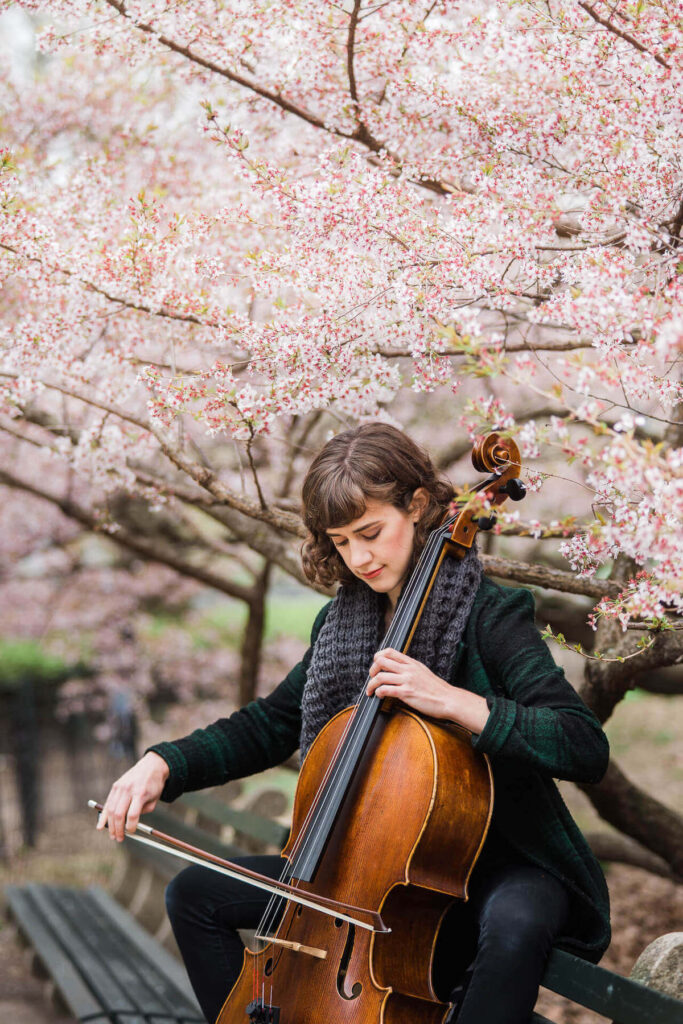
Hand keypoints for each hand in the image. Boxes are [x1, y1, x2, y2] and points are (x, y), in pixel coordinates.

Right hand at [96, 751, 169, 841]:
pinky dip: (103, 816)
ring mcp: (120, 787)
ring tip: (113, 836)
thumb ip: (143, 811)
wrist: (152, 765)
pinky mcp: (115, 786)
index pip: (132, 814)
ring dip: (110, 825)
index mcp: (141, 793)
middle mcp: (128, 789)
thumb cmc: (154, 785)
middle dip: (118, 829)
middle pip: (119, 813)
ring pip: (111, 810)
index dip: (131, 826)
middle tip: (119, 839)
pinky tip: (100, 826)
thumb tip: (129, 824)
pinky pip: (108, 803)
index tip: (131, 832)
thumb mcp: (154, 799)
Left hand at [366, 648, 489, 732]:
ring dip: (371, 684)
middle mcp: (408, 669)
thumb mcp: (423, 672)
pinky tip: (380, 696)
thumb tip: (397, 670)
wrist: (449, 700)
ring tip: (371, 691)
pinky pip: (386, 689)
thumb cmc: (437, 689)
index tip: (376, 666)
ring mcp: (407, 681)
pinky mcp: (407, 693)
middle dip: (372, 670)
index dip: (378, 656)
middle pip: (381, 661)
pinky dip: (379, 692)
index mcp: (412, 663)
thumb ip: (410, 669)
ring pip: (380, 676)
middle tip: (372, 678)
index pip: (389, 651)